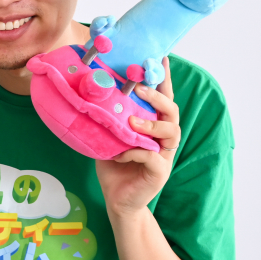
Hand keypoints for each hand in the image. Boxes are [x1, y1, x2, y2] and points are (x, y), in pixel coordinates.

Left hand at [95, 57, 180, 216]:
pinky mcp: (160, 172)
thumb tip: (88, 94)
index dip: (163, 80)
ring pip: (170, 131)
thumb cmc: (114, 167)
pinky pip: (151, 158)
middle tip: (138, 88)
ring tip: (132, 121)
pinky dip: (134, 153)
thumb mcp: (107, 138)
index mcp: (153, 126)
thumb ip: (107, 120)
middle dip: (157, 97)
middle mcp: (163, 138)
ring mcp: (165, 155)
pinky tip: (119, 154)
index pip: (162, 99)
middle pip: (172, 111)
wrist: (117, 200)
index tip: (159, 58)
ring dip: (151, 123)